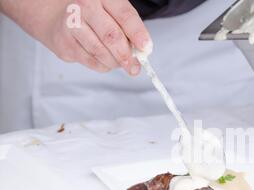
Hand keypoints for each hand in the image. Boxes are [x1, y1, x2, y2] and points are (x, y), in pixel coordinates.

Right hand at [1, 0, 150, 74]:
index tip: (146, 48)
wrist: (55, 15)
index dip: (138, 34)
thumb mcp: (111, 10)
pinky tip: (106, 61)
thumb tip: (142, 51)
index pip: (125, 15)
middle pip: (112, 36)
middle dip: (127, 55)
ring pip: (101, 53)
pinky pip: (91, 61)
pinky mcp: (65, 44)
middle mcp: (83, 7)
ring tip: (122, 63)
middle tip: (135, 67)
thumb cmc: (92, 14)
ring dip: (116, 62)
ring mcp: (71, 26)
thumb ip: (127, 27)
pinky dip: (104, 65)